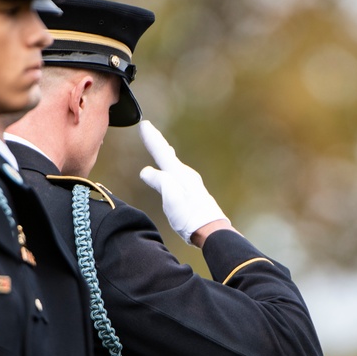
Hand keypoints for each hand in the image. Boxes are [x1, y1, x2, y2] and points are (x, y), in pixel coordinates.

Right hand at [138, 120, 227, 243]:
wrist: (211, 231)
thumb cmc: (191, 217)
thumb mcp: (171, 198)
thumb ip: (159, 181)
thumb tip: (146, 171)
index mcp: (180, 174)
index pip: (162, 152)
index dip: (152, 138)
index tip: (145, 124)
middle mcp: (187, 176)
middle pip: (169, 155)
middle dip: (158, 143)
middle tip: (150, 130)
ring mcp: (191, 185)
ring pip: (174, 165)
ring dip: (166, 155)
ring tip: (161, 148)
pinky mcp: (193, 195)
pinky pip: (178, 175)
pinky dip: (171, 168)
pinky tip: (173, 173)